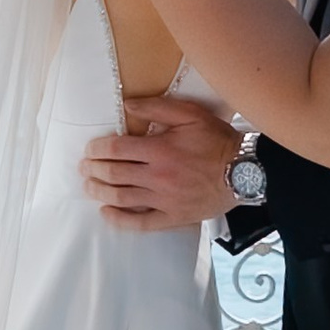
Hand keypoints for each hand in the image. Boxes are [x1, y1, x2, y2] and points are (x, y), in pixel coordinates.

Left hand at [82, 98, 244, 228]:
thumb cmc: (218, 141)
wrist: (246, 171)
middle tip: (84, 167)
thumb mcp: (190, 114)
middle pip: (113, 174)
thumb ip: (157, 108)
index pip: (116, 149)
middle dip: (93, 170)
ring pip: (122, 198)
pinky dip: (120, 220)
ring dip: (100, 191)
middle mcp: (157, 177)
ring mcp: (164, 200)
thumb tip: (127, 105)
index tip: (90, 149)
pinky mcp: (173, 217)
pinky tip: (107, 213)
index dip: (97, 149)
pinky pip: (141, 223)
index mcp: (159, 150)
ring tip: (89, 186)